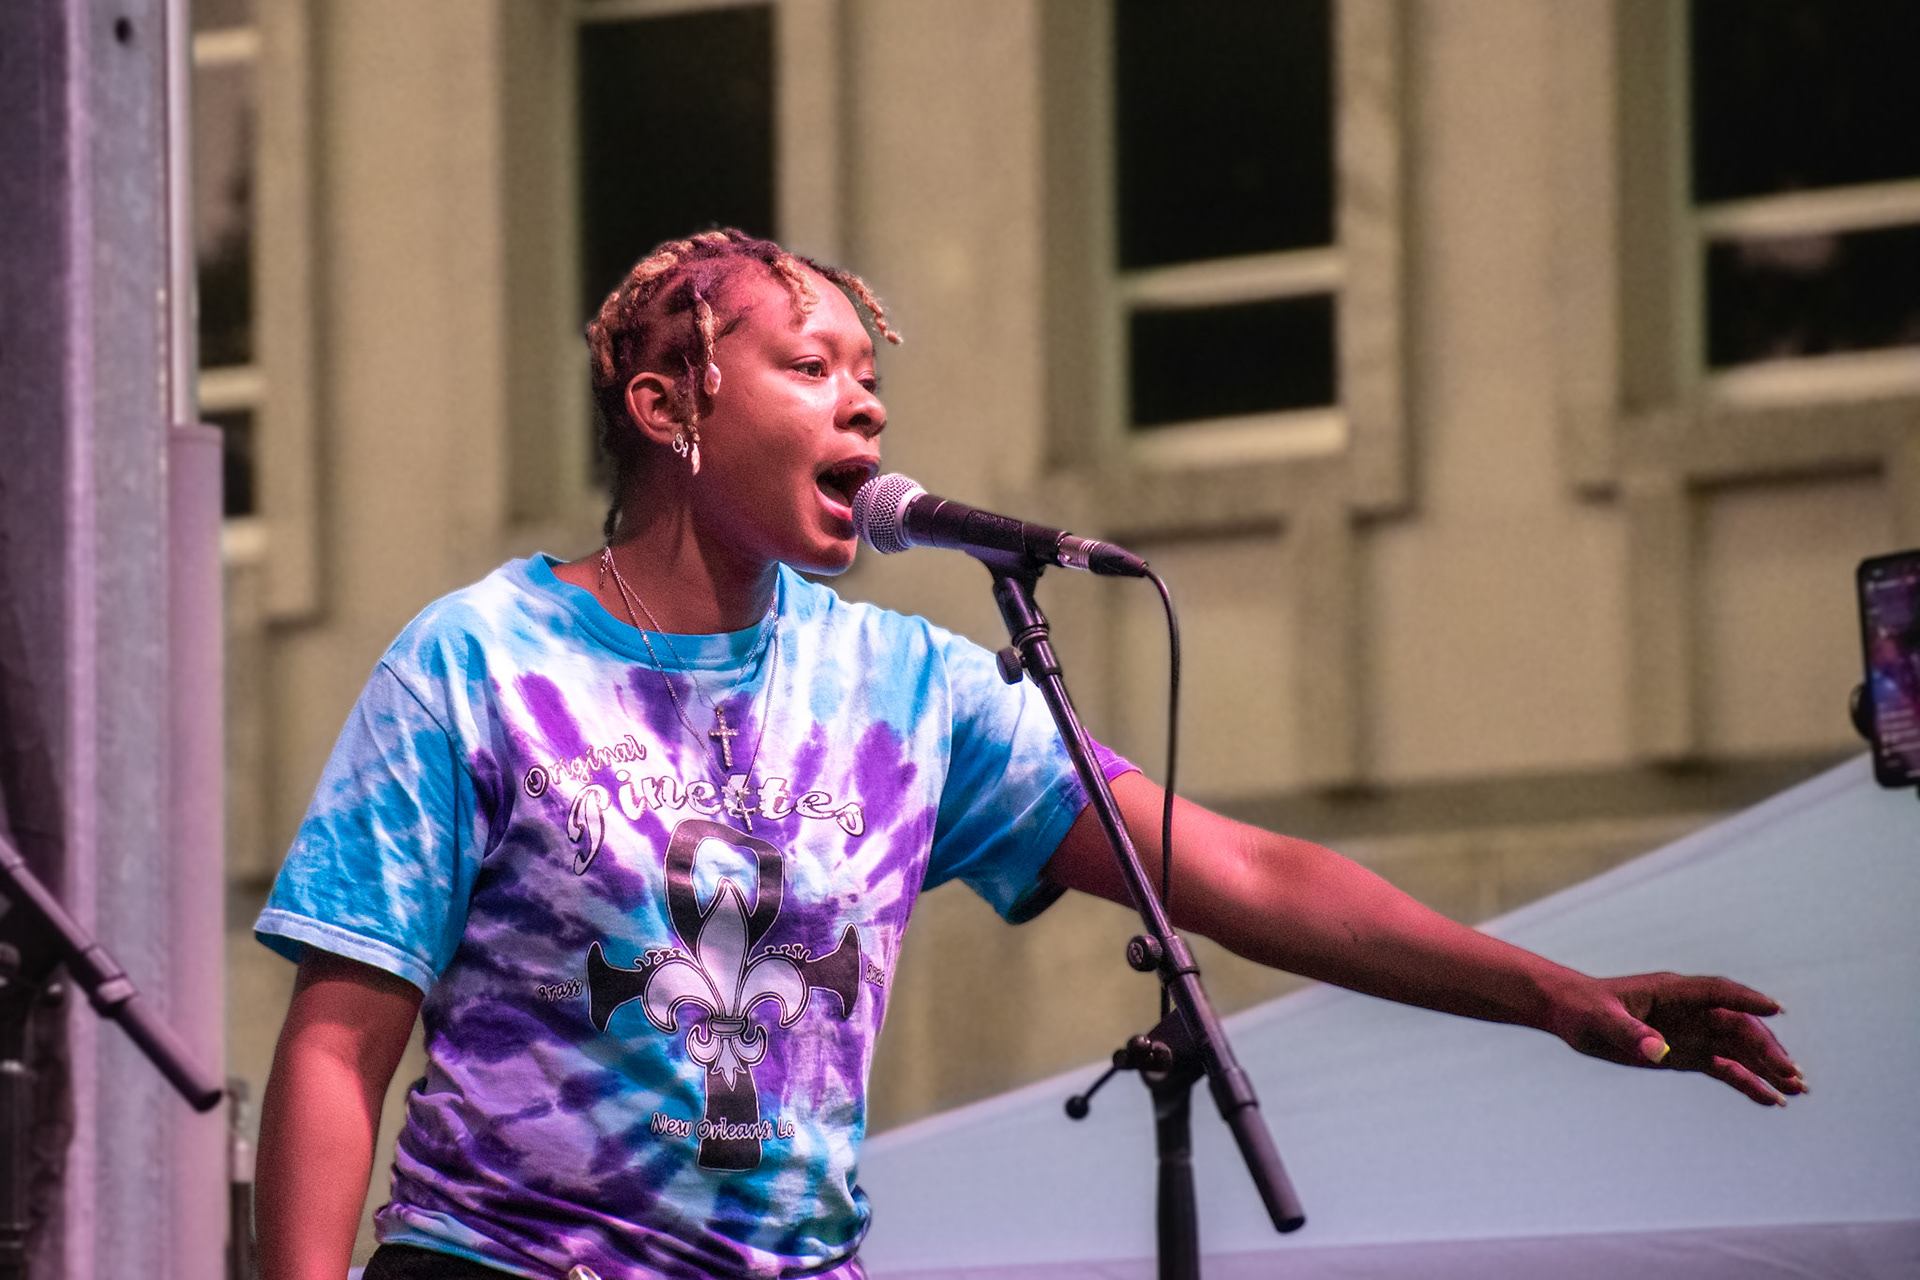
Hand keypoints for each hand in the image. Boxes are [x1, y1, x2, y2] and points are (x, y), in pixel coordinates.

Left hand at [1547, 972, 1805, 1105]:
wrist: (1569, 1014)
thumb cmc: (1582, 1008)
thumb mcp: (1601, 1021)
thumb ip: (1631, 1034)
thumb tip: (1658, 1052)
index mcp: (1672, 991)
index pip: (1718, 992)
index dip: (1746, 1000)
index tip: (1775, 1009)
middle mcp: (1689, 1010)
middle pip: (1738, 1026)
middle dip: (1767, 1049)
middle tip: (1792, 1075)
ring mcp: (1691, 1032)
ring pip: (1738, 1048)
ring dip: (1767, 1067)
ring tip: (1797, 1089)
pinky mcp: (1685, 1053)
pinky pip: (1724, 1066)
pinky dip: (1747, 1081)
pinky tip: (1771, 1099)